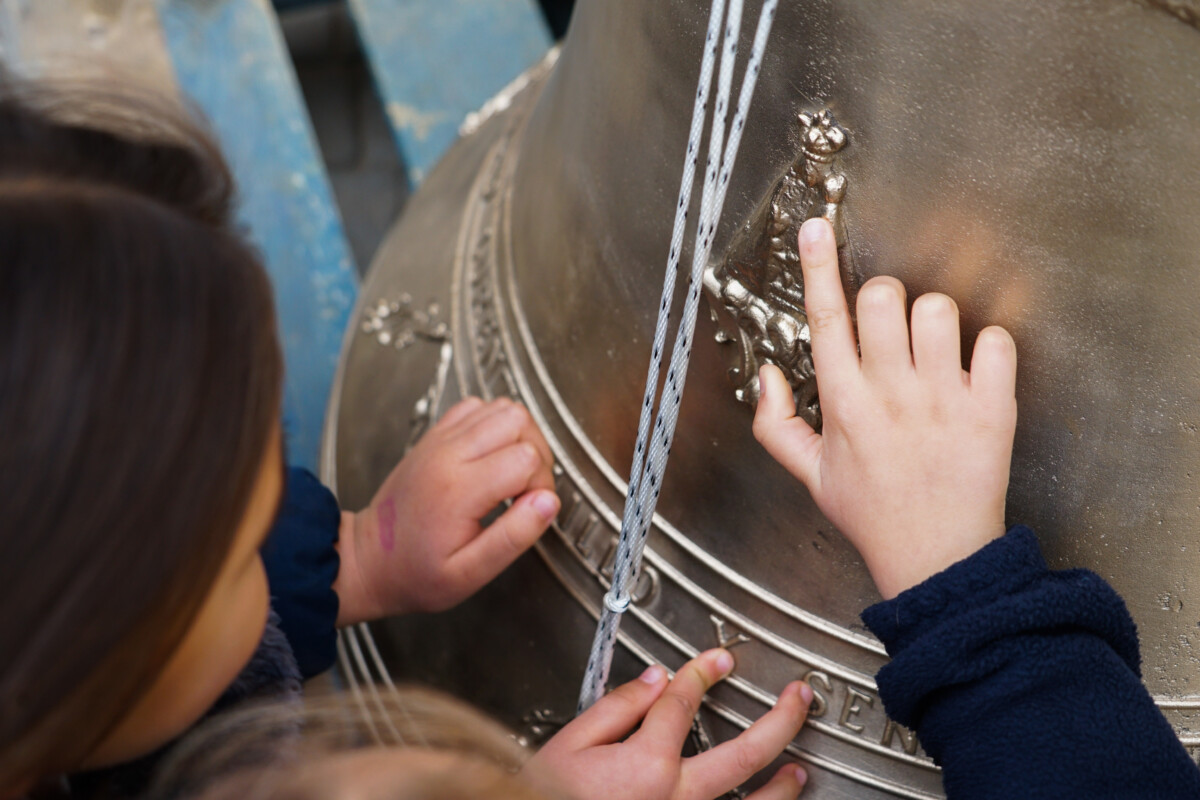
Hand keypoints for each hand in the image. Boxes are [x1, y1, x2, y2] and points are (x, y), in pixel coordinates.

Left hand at [336, 397, 558, 622]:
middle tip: (525, 491)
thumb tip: (547, 502)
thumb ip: (512, 537)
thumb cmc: (417, 572)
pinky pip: (478, 407)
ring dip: (520, 437)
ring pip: (502, 408)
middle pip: (518, 420)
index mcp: (458, 489)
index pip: (527, 458)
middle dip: (537, 454)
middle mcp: (448, 454)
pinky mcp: (436, 435)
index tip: (529, 510)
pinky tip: (492, 457)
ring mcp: (440, 439)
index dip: (542, 484)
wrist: (368, 558)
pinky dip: (496, 425)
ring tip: (511, 474)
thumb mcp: (469, 574)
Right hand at [522, 649, 810, 799]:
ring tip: (798, 767)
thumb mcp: (571, 745)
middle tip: (799, 698)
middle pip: (746, 754)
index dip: (702, 675)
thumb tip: (653, 679)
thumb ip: (617, 708)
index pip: (683, 703)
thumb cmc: (543, 798)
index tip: (718, 661)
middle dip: (780, 720)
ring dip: (782, 786)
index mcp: (648, 765)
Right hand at [752, 218, 1017, 599]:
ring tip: (932, 352)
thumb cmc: (873, 515)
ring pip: (938, 309)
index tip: (816, 229)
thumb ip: (776, 424)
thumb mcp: (810, 475)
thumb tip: (768, 376)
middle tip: (889, 327)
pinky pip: (996, 341)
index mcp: (844, 404)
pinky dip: (987, 346)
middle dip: (884, 298)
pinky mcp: (992, 409)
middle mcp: (891, 394)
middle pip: (884, 297)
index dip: (818, 266)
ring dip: (933, 320)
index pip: (825, 317)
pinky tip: (972, 370)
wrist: (937, 559)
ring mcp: (943, 400)